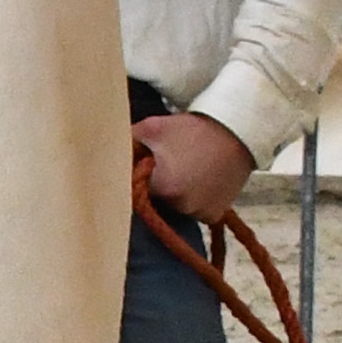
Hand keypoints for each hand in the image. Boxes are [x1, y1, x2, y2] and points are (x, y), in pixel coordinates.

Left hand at [132, 109, 253, 222]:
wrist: (239, 131)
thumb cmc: (193, 129)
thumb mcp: (153, 128)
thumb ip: (126, 142)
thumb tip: (103, 153)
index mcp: (164, 188)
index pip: (136, 190)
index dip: (138, 176)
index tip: (145, 164)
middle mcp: (182, 206)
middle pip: (156, 200)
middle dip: (157, 184)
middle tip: (169, 162)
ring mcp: (200, 213)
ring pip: (175, 207)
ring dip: (177, 194)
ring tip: (187, 169)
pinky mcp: (214, 215)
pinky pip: (194, 211)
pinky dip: (194, 200)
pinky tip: (200, 180)